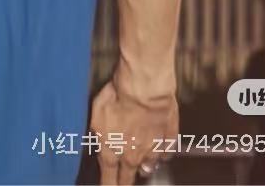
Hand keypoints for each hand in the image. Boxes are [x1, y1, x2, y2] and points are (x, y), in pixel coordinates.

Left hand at [89, 68, 178, 184]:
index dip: (107, 185)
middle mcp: (132, 155)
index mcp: (112, 151)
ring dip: (144, 167)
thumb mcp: (95, 112)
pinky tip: (161, 152)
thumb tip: (95, 139)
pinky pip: (166, 153)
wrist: (144, 89)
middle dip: (124, 182)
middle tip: (123, 184)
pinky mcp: (168, 140)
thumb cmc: (117, 96)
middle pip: (128, 177)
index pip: (108, 178)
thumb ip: (96, 130)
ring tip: (142, 169)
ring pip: (148, 167)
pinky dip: (162, 154)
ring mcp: (152, 149)